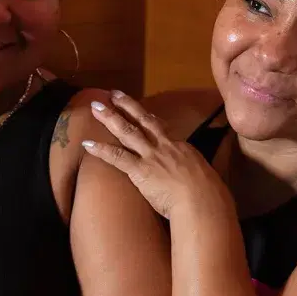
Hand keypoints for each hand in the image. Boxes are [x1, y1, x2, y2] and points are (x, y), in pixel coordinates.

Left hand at [83, 90, 233, 219]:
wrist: (203, 201)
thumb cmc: (210, 195)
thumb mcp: (206, 177)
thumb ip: (197, 174)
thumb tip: (200, 182)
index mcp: (182, 148)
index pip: (162, 130)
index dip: (150, 120)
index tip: (142, 112)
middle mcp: (165, 146)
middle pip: (143, 121)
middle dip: (127, 106)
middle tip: (113, 94)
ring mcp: (151, 156)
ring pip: (127, 132)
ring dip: (110, 118)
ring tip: (96, 107)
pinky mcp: (140, 170)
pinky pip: (117, 158)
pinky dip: (101, 150)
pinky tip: (86, 144)